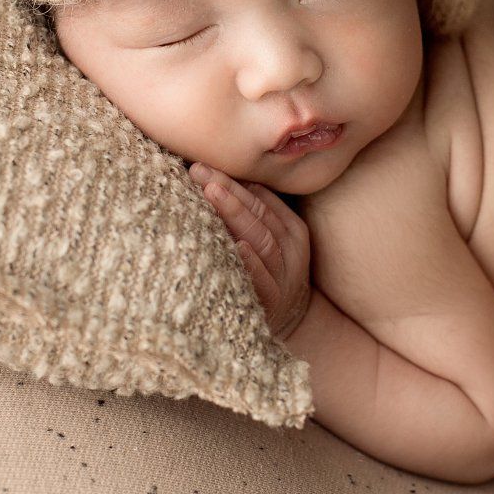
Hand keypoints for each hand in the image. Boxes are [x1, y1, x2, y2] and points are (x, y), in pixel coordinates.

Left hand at [188, 162, 312, 341]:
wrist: (293, 328)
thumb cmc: (269, 276)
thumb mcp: (271, 244)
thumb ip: (252, 216)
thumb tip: (212, 179)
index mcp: (292, 231)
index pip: (261, 199)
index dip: (234, 181)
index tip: (205, 165)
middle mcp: (291, 252)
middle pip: (259, 216)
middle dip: (228, 191)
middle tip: (200, 173)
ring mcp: (283, 278)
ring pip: (262, 241)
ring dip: (236, 216)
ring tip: (212, 194)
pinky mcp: (272, 304)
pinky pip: (262, 281)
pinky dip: (250, 263)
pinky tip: (236, 247)